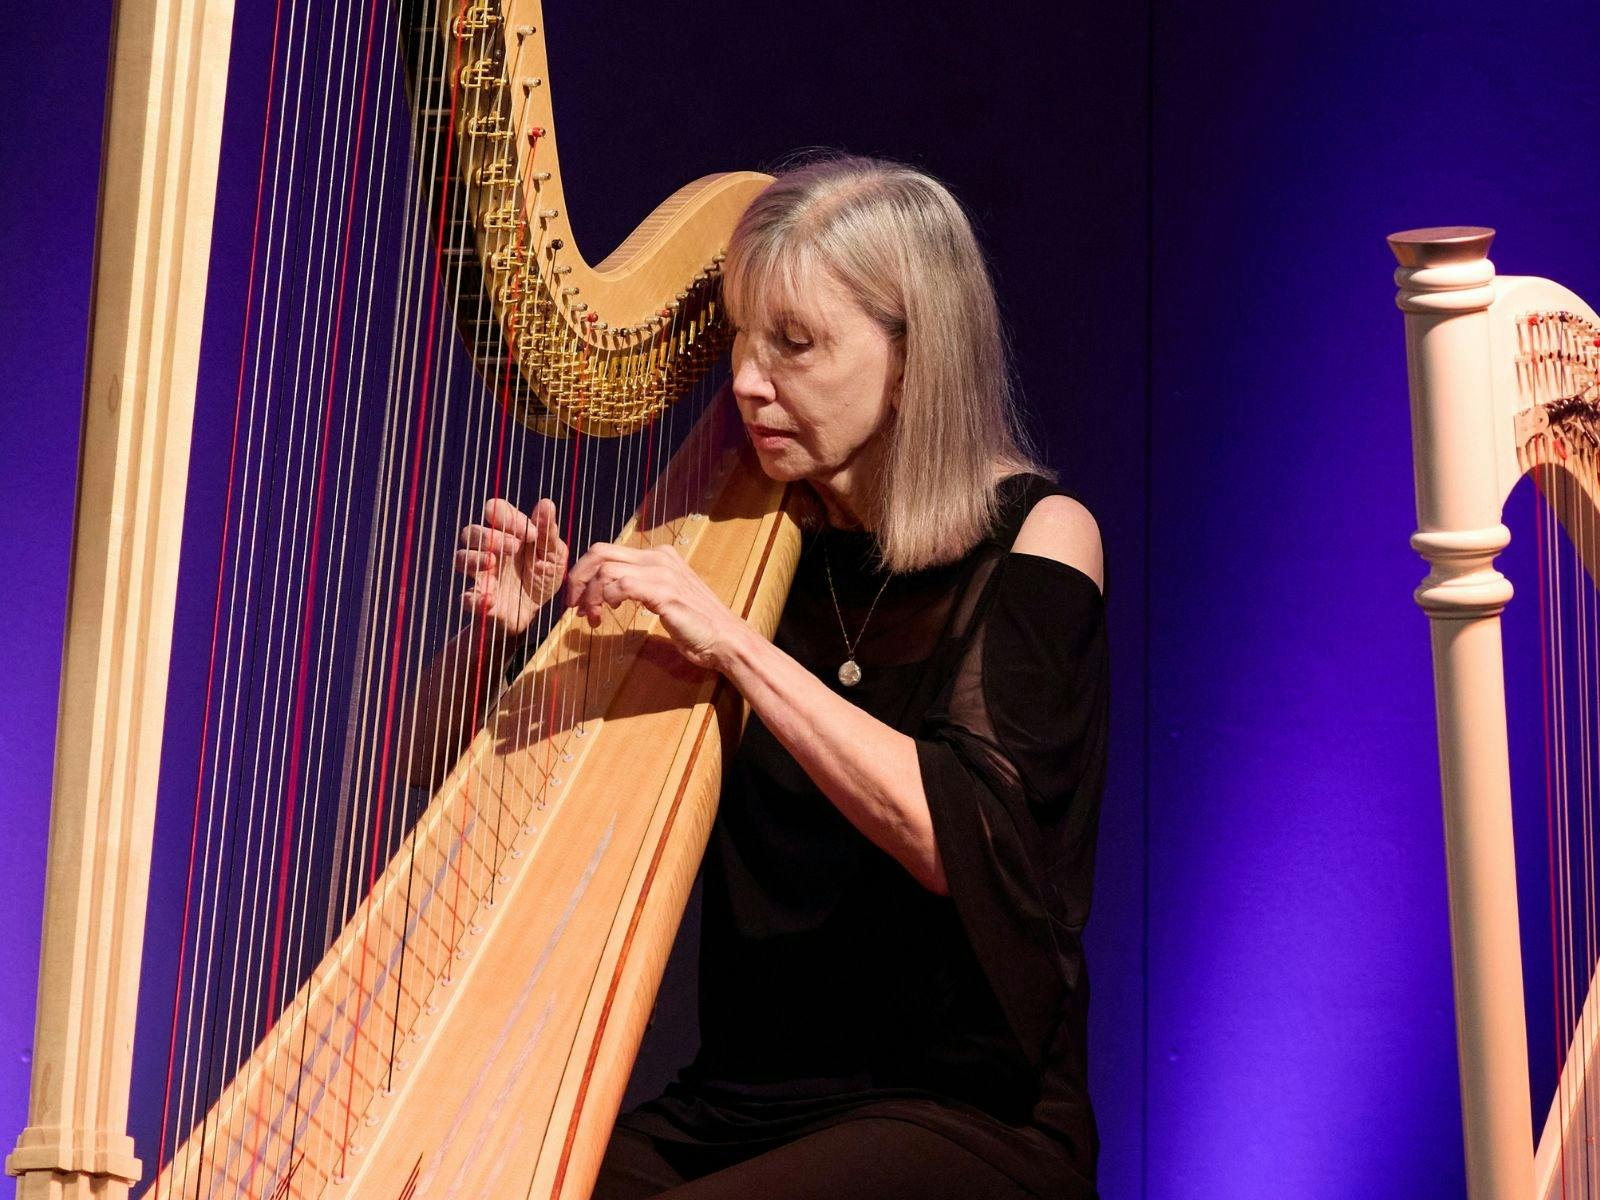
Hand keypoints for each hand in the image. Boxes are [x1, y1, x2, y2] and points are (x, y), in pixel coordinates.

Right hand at [456, 498, 566, 633]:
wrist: (537, 610)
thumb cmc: (543, 575)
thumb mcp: (554, 554)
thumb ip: (548, 531)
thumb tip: (546, 503)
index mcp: (508, 533)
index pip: (495, 511)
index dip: (506, 515)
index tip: (530, 532)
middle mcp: (489, 549)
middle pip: (471, 532)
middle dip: (489, 536)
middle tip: (514, 547)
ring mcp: (481, 573)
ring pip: (461, 558)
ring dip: (474, 558)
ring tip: (491, 563)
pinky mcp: (479, 599)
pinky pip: (466, 597)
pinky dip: (475, 598)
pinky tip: (490, 599)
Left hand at [565, 541, 740, 670]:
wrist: (725, 639)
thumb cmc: (696, 625)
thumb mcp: (663, 598)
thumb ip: (639, 588)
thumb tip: (606, 593)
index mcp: (659, 555)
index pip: (609, 551)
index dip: (586, 574)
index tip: (580, 600)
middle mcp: (659, 557)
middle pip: (600, 551)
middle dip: (578, 578)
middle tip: (573, 605)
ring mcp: (662, 572)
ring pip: (605, 568)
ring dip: (590, 595)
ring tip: (592, 618)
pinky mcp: (663, 591)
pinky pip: (620, 585)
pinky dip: (605, 600)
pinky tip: (607, 616)